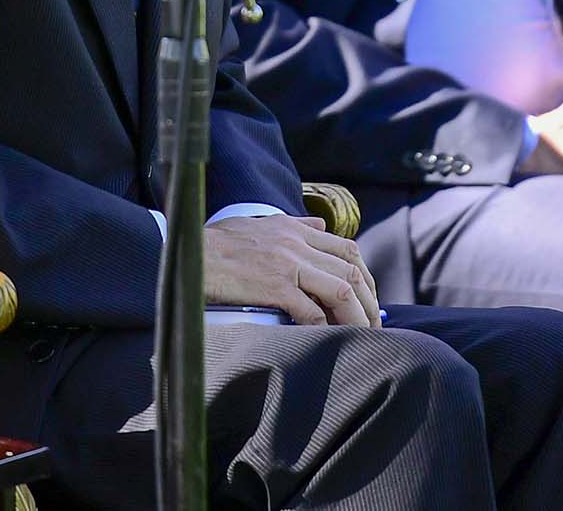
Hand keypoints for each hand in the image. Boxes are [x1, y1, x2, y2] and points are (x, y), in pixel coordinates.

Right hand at [201, 214, 381, 326]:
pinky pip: (311, 311)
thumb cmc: (218, 244)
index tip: (368, 298)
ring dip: (356, 317)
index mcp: (296, 229)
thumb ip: (293, 225)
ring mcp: (288, 264)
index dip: (365, 276)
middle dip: (368, 301)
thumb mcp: (260, 224)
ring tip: (360, 336)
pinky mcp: (274, 287)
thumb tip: (319, 227)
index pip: (347, 250)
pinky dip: (323, 328)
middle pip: (352, 271)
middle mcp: (297, 243)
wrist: (189, 255)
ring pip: (341, 291)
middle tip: (373, 324)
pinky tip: (324, 340)